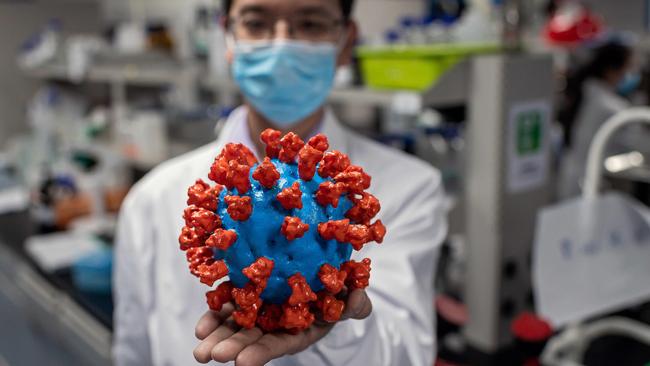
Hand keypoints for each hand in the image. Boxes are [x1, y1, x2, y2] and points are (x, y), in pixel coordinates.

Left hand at [193, 289, 371, 365]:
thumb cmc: (339, 287)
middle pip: (251, 339)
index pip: (279, 344)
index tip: (242, 363)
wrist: (323, 267)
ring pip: (235, 325)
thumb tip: (359, 300)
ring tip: (199, 347)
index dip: (261, 353)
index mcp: (299, 329)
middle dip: (232, 347)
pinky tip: (202, 325)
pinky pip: (229, 304)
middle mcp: (276, 324)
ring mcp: (259, 309)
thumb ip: (356, 302)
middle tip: (212, 354)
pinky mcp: (247, 291)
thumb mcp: (351, 295)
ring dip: (217, 335)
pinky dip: (215, 314)